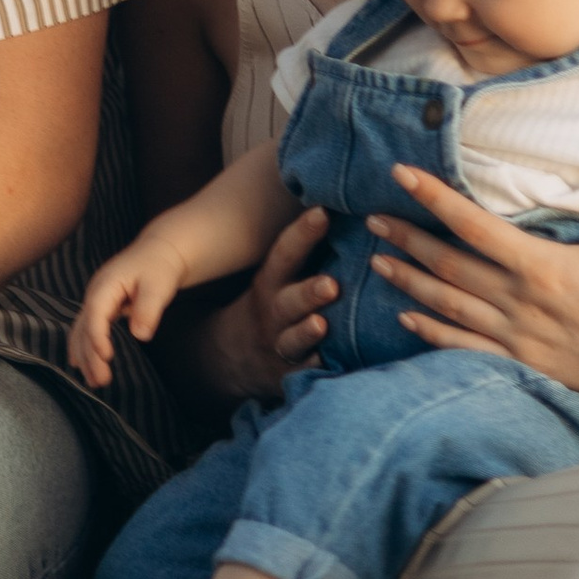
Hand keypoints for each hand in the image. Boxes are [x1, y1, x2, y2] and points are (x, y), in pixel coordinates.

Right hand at [70, 237, 185, 387]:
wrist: (159, 251)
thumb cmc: (159, 267)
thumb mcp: (159, 286)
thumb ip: (149, 309)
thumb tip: (140, 335)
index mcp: (106, 285)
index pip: (95, 314)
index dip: (97, 336)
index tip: (106, 357)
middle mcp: (95, 293)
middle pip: (84, 327)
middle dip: (90, 355)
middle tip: (101, 381)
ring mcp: (96, 300)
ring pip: (82, 331)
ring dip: (85, 356)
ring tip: (94, 382)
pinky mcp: (102, 307)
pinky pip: (86, 329)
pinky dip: (83, 347)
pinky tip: (79, 364)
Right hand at [182, 207, 338, 409]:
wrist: (232, 354)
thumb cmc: (274, 301)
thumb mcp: (279, 274)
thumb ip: (307, 248)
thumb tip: (346, 204)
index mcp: (272, 280)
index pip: (286, 253)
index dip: (303, 233)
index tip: (323, 213)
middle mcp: (274, 310)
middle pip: (288, 299)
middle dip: (309, 292)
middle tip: (331, 284)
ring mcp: (279, 343)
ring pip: (292, 340)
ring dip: (307, 332)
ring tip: (321, 325)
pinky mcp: (287, 374)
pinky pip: (301, 374)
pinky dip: (313, 370)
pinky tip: (326, 365)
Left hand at [370, 176, 578, 413]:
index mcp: (540, 266)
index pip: (473, 224)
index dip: (434, 198)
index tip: (401, 176)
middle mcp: (518, 300)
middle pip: (448, 263)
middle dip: (407, 239)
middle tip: (372, 219)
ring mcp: (516, 334)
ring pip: (448, 304)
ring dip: (410, 282)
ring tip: (377, 264)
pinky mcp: (522, 361)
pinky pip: (464, 347)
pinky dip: (432, 332)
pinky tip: (406, 319)